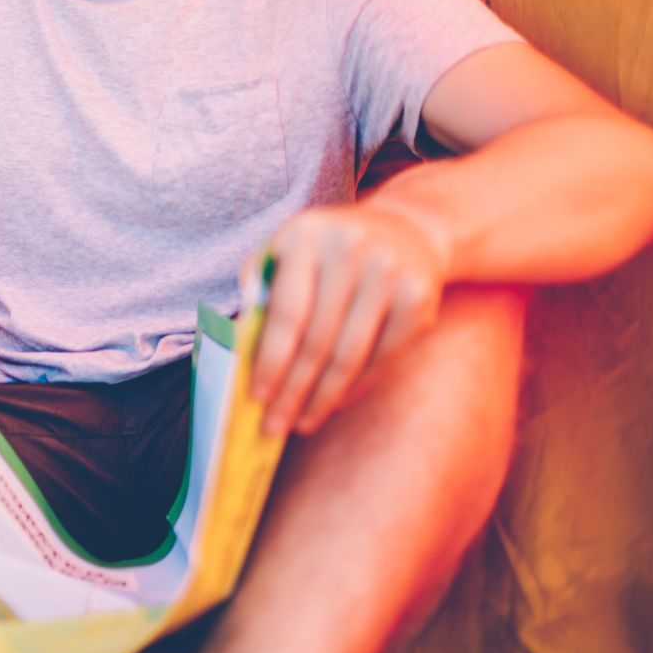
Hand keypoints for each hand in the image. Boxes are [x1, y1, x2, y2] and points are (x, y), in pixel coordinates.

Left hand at [248, 201, 449, 436]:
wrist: (410, 227)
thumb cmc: (329, 248)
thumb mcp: (289, 247)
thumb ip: (260, 285)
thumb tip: (234, 343)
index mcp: (305, 235)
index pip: (285, 312)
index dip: (271, 360)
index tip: (256, 396)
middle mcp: (350, 250)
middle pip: (317, 340)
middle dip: (293, 390)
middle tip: (275, 425)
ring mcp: (389, 274)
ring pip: (350, 355)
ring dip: (323, 397)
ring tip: (302, 422)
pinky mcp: (418, 299)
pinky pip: (381, 357)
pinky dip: (355, 386)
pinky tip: (334, 402)